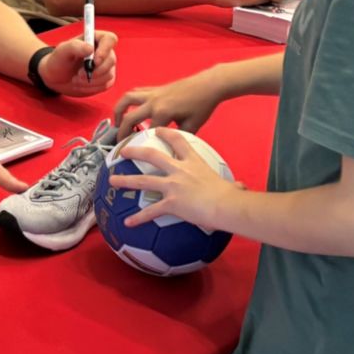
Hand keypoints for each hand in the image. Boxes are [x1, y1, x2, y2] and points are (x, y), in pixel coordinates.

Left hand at [37, 30, 117, 95]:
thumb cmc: (59, 60)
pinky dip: (91, 87)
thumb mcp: (62, 51)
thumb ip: (75, 46)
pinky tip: (80, 85)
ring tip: (75, 79)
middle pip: (111, 60)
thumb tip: (90, 49)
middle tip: (78, 74)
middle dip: (94, 71)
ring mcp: (106, 66)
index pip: (110, 39)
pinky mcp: (105, 80)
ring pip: (108, 74)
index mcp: (94, 38)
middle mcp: (104, 51)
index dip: (105, 50)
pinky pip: (105, 85)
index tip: (94, 61)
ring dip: (90, 81)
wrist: (56, 77)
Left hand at [108, 127, 243, 229]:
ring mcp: (172, 186)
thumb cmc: (231, 195)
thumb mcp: (232, 185)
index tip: (157, 130)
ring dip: (125, 181)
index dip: (166, 134)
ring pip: (143, 181)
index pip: (179, 142)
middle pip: (152, 156)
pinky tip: (127, 223)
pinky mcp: (170, 203)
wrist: (225, 205)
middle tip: (123, 151)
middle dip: (135, 152)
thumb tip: (242, 188)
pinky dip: (138, 218)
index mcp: (194, 162)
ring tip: (112, 180)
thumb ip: (234, 185)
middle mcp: (179, 170)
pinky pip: (150, 211)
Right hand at [111, 69, 223, 138]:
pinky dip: (129, 100)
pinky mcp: (156, 88)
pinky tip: (130, 109)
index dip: (140, 144)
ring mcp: (153, 93)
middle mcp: (153, 101)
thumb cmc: (202, 105)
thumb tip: (171, 148)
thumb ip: (179, 137)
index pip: (146, 133)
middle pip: (130, 117)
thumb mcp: (192, 126)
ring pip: (127, 98)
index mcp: (162, 112)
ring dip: (119, 110)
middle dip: (121, 131)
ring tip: (116, 121)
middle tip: (119, 142)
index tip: (135, 154)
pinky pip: (136, 92)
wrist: (208, 85)